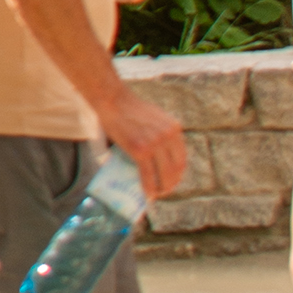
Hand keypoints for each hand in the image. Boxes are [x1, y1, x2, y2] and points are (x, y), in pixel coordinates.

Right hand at [98, 83, 188, 199]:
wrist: (111, 98)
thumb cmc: (127, 107)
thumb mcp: (152, 117)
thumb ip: (159, 132)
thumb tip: (154, 154)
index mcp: (174, 128)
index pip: (181, 157)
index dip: (178, 173)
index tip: (171, 180)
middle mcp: (168, 136)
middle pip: (176, 168)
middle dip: (171, 183)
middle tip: (164, 190)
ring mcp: (155, 143)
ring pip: (164, 174)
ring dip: (162, 188)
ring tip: (156, 194)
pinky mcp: (140, 149)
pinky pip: (147, 174)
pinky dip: (149, 187)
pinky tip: (147, 193)